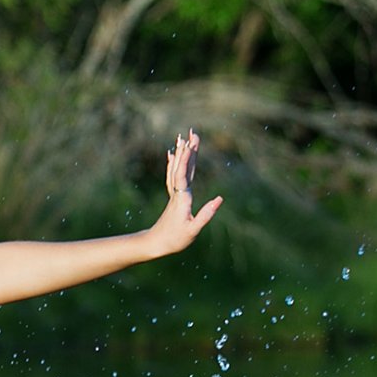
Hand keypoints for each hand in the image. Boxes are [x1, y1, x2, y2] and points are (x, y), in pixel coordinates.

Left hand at [145, 128, 221, 257]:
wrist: (156, 243)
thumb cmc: (175, 239)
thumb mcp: (193, 230)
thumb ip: (206, 215)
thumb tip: (220, 199)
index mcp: (182, 199)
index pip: (183, 175)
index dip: (186, 160)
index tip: (190, 144)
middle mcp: (177, 193)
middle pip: (181, 167)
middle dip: (187, 150)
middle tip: (192, 132)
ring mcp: (174, 194)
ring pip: (177, 169)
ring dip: (181, 153)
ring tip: (184, 137)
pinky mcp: (174, 197)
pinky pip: (173, 175)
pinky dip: (174, 164)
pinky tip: (173, 155)